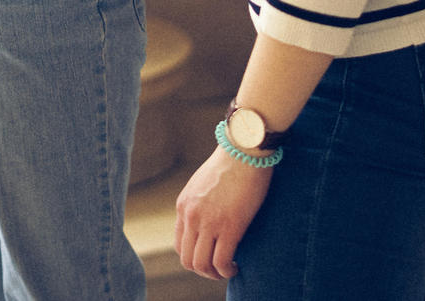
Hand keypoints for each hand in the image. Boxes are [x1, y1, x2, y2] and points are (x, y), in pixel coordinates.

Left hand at [174, 146, 273, 279]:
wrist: (244, 150)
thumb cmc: (230, 164)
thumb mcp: (203, 184)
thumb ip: (200, 203)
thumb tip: (207, 221)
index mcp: (184, 206)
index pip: (180, 244)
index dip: (195, 256)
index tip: (211, 256)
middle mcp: (191, 216)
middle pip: (187, 259)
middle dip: (203, 270)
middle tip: (219, 268)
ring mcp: (208, 222)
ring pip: (201, 265)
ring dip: (214, 274)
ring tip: (228, 270)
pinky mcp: (229, 227)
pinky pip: (221, 261)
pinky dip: (227, 271)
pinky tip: (235, 267)